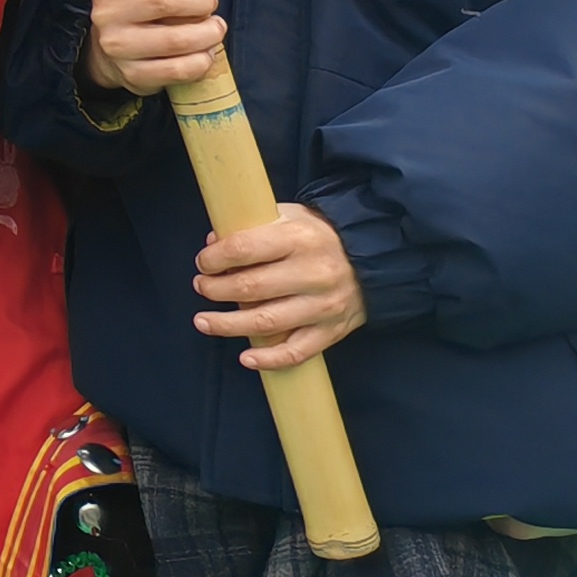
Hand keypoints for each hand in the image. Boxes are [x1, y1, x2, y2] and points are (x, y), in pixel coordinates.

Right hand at [81, 0, 227, 93]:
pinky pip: (178, 69)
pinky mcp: (132, 74)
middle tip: (210, 5)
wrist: (111, 51)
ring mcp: (116, 46)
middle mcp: (105, 13)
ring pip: (175, 39)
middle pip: (163, 1)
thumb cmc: (142, 5)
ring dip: (208, 34)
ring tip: (214, 29)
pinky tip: (205, 53)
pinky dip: (202, 61)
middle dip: (201, 2)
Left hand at [194, 206, 366, 370]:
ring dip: (228, 325)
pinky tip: (245, 357)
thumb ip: (252, 227)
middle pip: (251, 288)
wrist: (374, 258)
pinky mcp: (332, 331)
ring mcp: (324, 306)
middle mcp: (313, 273)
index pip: (245, 249)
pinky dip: (269, 359)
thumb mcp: (288, 217)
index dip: (215, 258)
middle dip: (216, 290)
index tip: (203, 263)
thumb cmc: (319, 235)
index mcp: (299, 238)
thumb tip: (213, 242)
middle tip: (201, 288)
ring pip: (267, 322)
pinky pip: (297, 352)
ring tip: (204, 321)